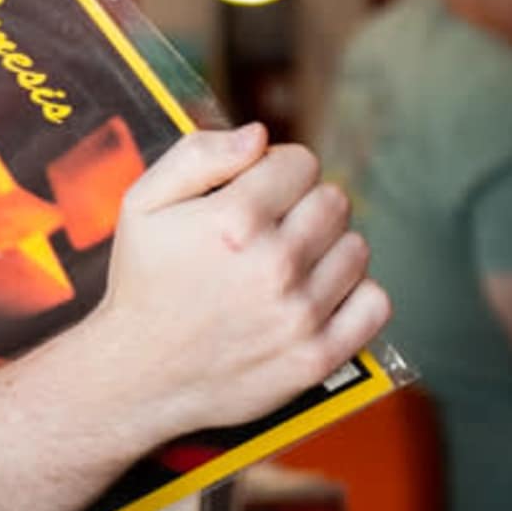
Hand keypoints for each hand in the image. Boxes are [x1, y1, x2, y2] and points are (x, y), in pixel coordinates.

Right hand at [78, 125, 390, 436]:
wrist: (137, 376)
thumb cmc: (142, 284)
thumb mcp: (143, 203)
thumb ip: (198, 155)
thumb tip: (260, 135)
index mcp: (233, 221)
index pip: (302, 163)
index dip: (279, 172)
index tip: (259, 194)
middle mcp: (273, 265)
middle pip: (335, 201)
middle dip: (306, 206)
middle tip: (273, 231)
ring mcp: (298, 315)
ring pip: (357, 249)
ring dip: (329, 250)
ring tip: (290, 266)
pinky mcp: (316, 357)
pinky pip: (375, 304)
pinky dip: (355, 296)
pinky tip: (319, 296)